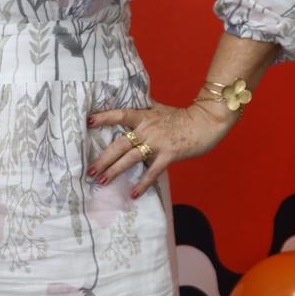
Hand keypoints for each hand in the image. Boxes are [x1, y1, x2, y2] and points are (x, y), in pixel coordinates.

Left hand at [86, 99, 234, 198]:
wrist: (206, 122)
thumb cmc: (183, 116)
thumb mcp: (160, 108)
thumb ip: (145, 108)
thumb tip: (133, 100)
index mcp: (144, 116)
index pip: (120, 115)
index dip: (104, 117)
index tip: (88, 121)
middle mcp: (147, 128)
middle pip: (119, 143)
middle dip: (103, 158)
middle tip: (89, 170)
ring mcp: (157, 142)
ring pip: (130, 158)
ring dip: (115, 170)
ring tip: (101, 181)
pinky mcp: (169, 155)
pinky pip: (152, 172)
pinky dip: (142, 184)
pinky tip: (132, 195)